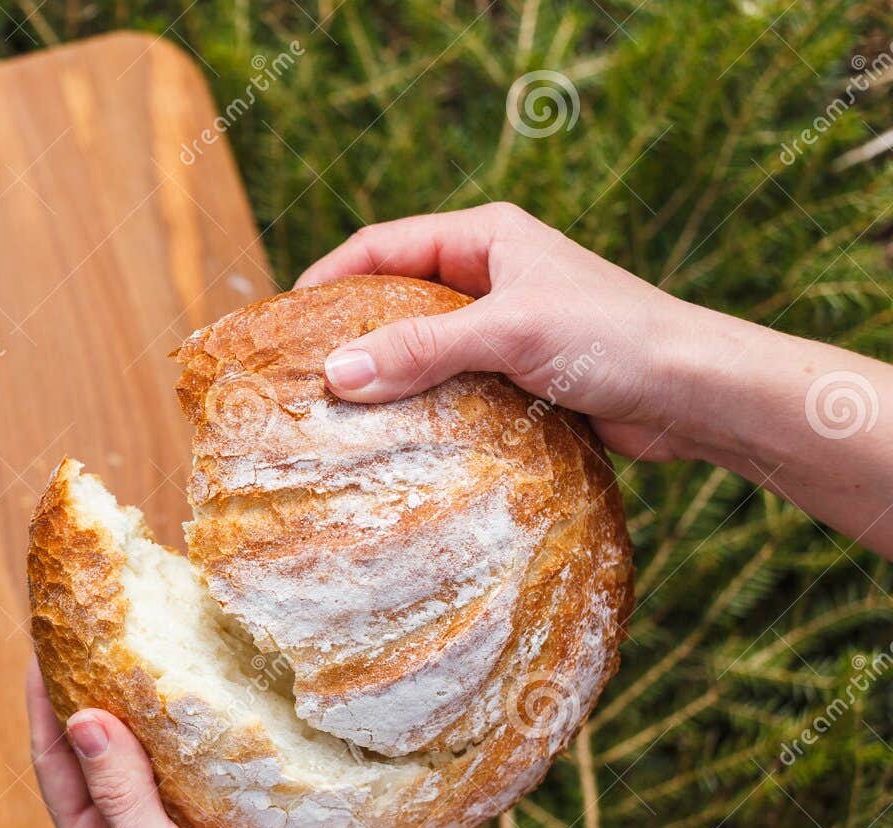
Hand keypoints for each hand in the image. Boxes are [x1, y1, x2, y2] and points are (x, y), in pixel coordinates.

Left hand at [27, 660, 533, 827]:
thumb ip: (122, 795)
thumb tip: (81, 718)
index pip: (52, 756)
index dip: (41, 697)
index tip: (42, 637)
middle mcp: (124, 827)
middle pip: (93, 742)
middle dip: (88, 684)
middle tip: (95, 621)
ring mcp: (172, 816)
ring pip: (145, 741)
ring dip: (141, 694)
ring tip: (145, 633)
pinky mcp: (217, 807)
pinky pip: (193, 750)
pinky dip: (191, 714)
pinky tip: (204, 674)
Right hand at [297, 201, 700, 460]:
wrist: (697, 394)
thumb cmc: (614, 338)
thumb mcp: (509, 333)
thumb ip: (421, 350)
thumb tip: (335, 374)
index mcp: (487, 236)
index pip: (383, 245)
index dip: (329, 277)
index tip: (284, 322)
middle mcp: (492, 275)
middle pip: (397, 297)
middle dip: (351, 332)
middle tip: (300, 374)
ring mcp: (505, 329)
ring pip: (423, 348)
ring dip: (386, 377)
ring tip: (335, 414)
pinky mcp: (519, 377)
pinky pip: (452, 387)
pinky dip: (421, 408)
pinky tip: (393, 439)